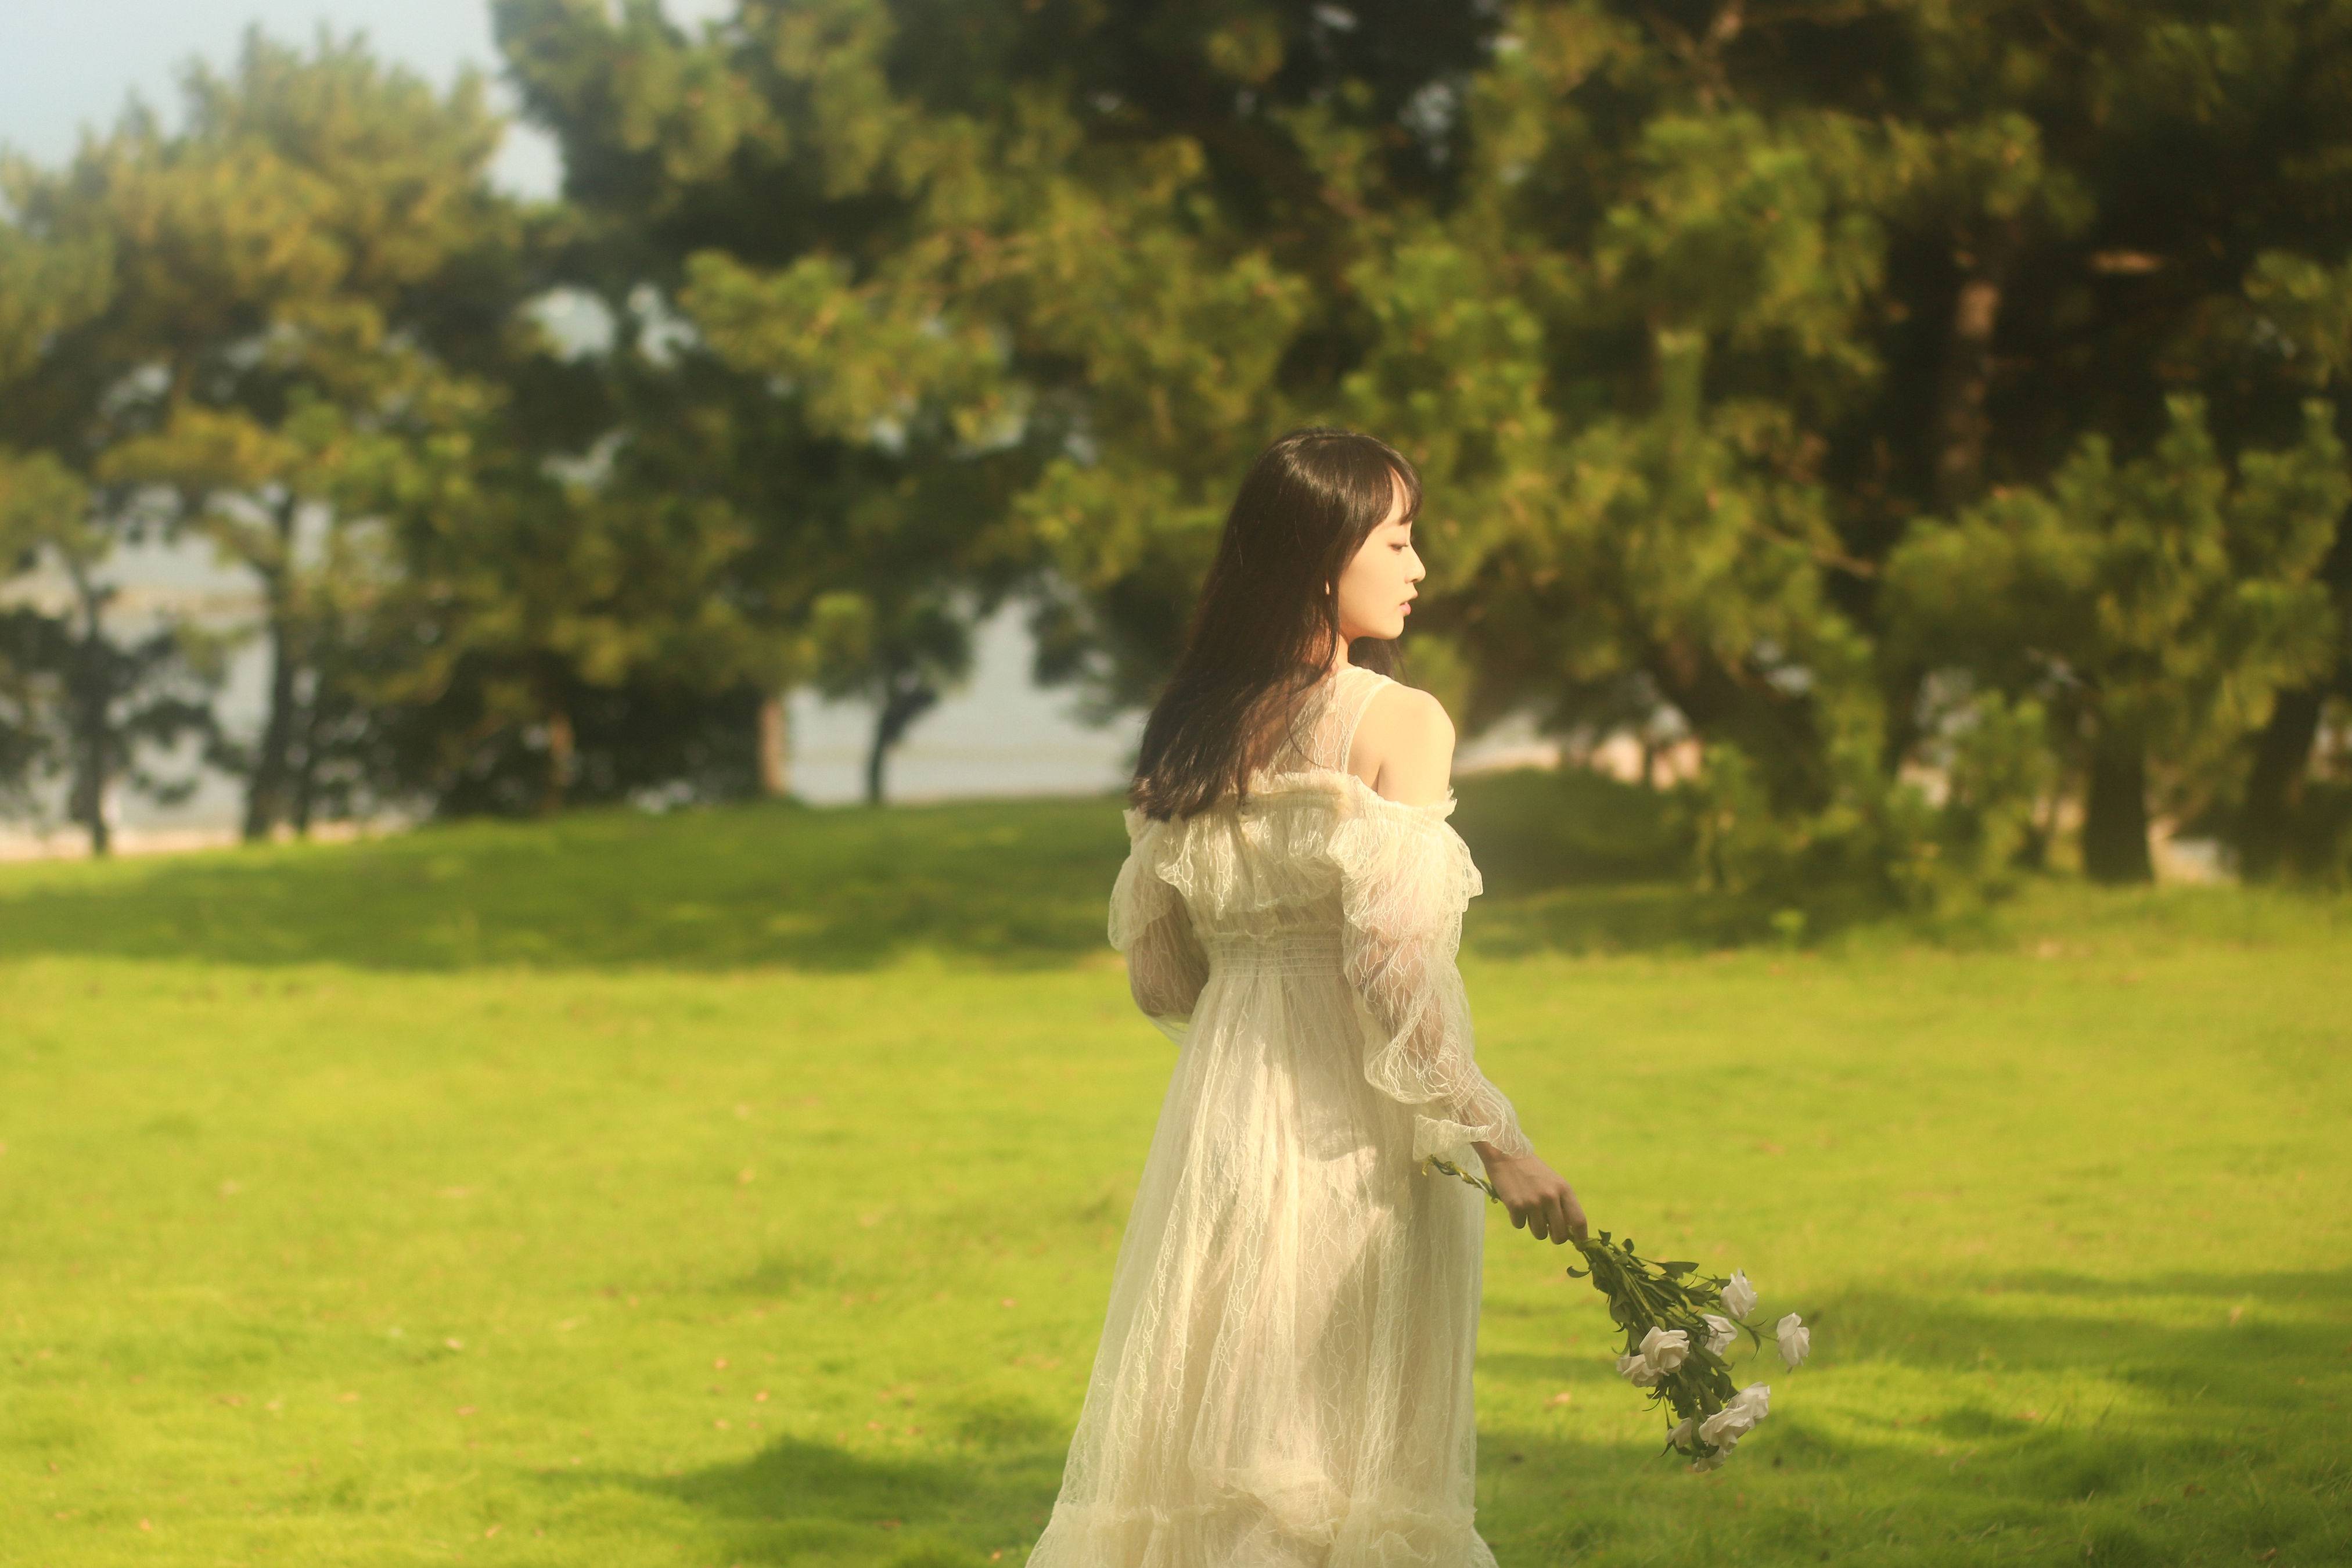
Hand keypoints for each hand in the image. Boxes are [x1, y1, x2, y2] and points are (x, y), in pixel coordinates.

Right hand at [1472, 1143, 1586, 1245]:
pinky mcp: (1516, 1206)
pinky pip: (1520, 1225)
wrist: (1506, 1154)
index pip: (1579, 1220)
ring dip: (1534, 1227)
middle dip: (1556, 1237)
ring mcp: (1533, 1202)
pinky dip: (1517, 1219)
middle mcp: (1551, 1197)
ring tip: (1529, 1210)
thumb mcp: (1553, 1183)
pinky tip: (1515, 1203)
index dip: (1581, 1236)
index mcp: (1564, 1189)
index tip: (1579, 1243)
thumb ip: (1562, 1204)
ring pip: (1539, 1233)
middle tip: (1550, 1232)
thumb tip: (1569, 1232)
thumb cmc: (1532, 1171)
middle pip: (1560, 1234)